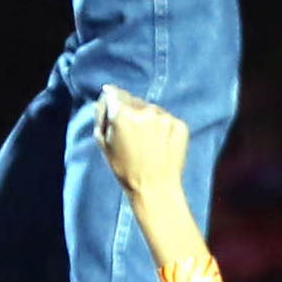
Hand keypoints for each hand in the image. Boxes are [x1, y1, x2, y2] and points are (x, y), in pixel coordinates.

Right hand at [91, 86, 190, 201]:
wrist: (155, 188)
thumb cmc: (125, 169)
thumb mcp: (104, 144)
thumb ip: (102, 116)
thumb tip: (105, 96)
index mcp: (123, 113)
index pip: (114, 93)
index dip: (111, 100)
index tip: (112, 108)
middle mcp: (145, 109)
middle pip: (133, 100)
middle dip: (129, 111)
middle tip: (130, 134)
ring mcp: (165, 116)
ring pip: (151, 109)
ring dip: (147, 119)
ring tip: (146, 142)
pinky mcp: (180, 124)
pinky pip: (166, 119)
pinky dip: (162, 127)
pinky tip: (159, 144)